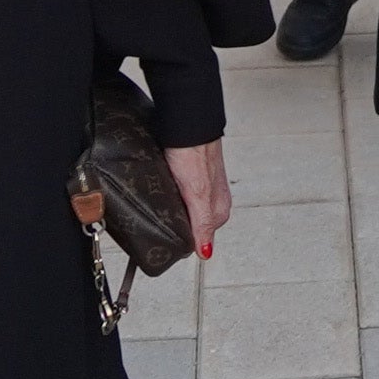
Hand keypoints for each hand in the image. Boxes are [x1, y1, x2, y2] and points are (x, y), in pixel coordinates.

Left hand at [169, 137, 232, 261]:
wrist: (188, 126)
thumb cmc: (194, 154)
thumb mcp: (197, 196)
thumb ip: (203, 225)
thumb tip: (206, 252)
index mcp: (218, 212)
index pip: (198, 240)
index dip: (179, 240)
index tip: (165, 236)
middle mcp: (213, 202)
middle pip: (191, 226)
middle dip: (175, 225)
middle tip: (159, 220)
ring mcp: (203, 190)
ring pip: (185, 212)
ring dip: (172, 211)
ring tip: (159, 206)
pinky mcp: (193, 179)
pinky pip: (181, 198)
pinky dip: (171, 198)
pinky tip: (164, 194)